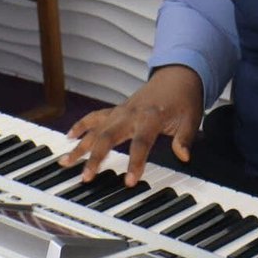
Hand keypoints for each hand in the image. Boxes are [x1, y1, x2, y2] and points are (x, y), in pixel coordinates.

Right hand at [60, 65, 202, 185]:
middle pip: (108, 136)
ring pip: (96, 128)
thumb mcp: (192, 118)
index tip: (129, 182)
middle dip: (95, 157)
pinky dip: (81, 125)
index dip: (135, 162)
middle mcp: (132, 113)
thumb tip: (184, 156)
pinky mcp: (117, 110)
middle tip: (86, 177)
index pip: (141, 142)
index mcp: (151, 116)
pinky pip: (95, 117)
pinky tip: (69, 137)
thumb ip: (185, 138)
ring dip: (80, 145)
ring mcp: (121, 111)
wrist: (178, 75)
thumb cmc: (184, 98)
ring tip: (66, 162)